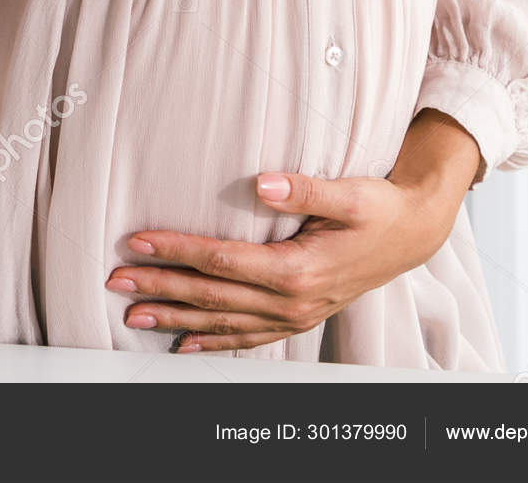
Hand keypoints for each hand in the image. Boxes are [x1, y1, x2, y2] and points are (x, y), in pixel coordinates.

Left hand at [106, 111, 480, 351]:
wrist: (412, 234)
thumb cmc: (378, 208)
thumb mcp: (350, 192)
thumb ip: (305, 188)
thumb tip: (263, 182)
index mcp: (297, 270)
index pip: (221, 262)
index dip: (176, 251)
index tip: (136, 241)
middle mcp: (291, 301)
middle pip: (212, 297)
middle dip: (160, 289)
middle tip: (115, 281)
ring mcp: (293, 315)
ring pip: (223, 323)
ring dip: (176, 320)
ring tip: (134, 317)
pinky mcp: (296, 316)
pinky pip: (247, 337)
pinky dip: (213, 342)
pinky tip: (185, 345)